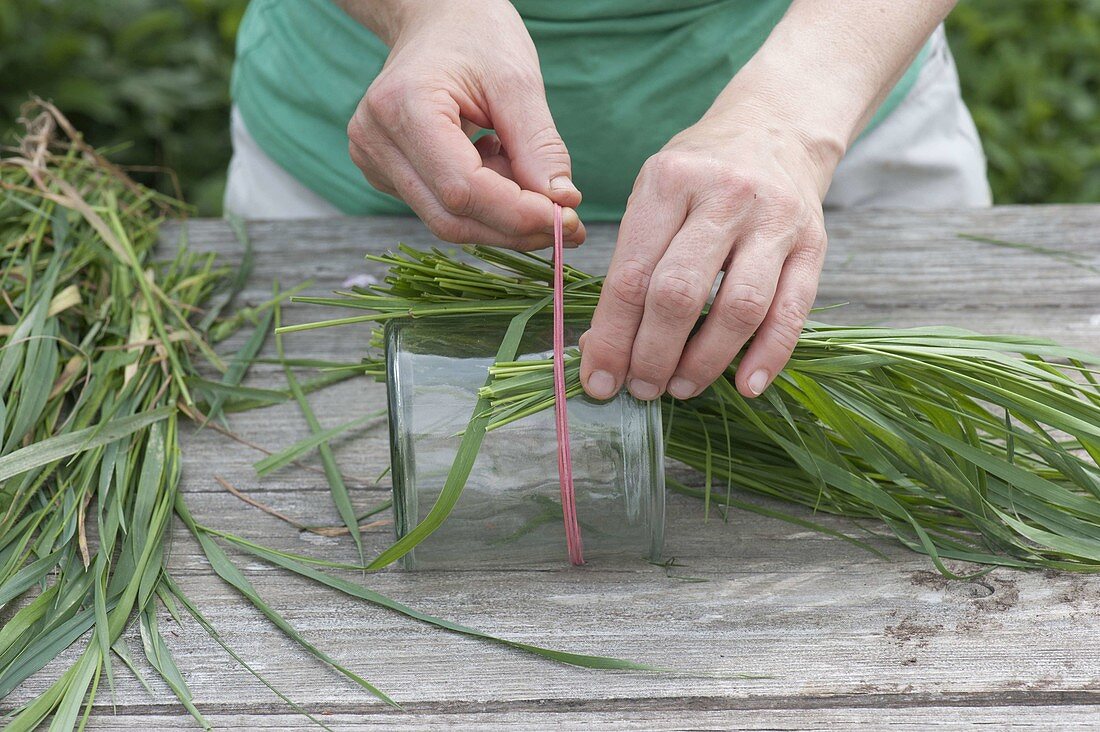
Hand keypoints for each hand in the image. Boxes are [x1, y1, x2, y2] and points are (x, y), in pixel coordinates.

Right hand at [345, 0, 583, 249]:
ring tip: (529, 175)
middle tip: (568, 223)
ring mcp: (374, 160)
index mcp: (403, 107)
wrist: (436, 19)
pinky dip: (485, 203)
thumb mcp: (517, 80)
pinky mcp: (385, 174)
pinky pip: (442, 208)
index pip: (463, 188)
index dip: (518, 214)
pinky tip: (498, 164)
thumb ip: (539, 146)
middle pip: (452, 217)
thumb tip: (563, 205)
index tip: (569, 219)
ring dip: (502, 216)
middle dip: (515, 228)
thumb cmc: (477, 35)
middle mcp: (375, 140)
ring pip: (448, 220)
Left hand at [580, 109, 836, 400]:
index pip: (632, 274)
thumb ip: (631, 262)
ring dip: (705, 362)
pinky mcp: (814, 243)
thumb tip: (602, 348)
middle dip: (653, 355)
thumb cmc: (699, 172)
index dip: (612, 337)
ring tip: (680, 389)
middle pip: (680, 294)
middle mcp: (724, 196)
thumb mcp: (653, 191)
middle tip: (641, 388)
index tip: (598, 379)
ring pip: (739, 309)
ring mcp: (774, 220)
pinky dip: (768, 357)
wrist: (776, 126)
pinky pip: (792, 312)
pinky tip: (746, 386)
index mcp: (670, 181)